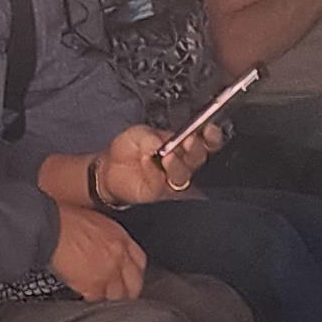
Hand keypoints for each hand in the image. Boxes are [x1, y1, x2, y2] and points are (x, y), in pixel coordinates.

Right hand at [49, 204, 146, 301]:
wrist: (50, 228)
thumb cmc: (65, 221)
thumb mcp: (96, 224)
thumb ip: (107, 240)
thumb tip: (105, 251)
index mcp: (120, 238)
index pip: (139, 261)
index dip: (135, 273)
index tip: (130, 278)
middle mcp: (119, 256)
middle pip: (134, 283)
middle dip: (127, 291)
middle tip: (119, 295)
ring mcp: (108, 272)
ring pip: (117, 296)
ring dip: (108, 297)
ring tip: (99, 297)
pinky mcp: (93, 285)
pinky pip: (96, 300)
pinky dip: (90, 299)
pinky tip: (84, 295)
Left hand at [90, 121, 206, 206]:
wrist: (110, 168)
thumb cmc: (129, 148)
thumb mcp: (140, 133)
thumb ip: (153, 136)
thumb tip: (163, 141)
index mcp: (183, 144)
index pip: (206, 141)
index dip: (212, 137)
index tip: (208, 130)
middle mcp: (182, 162)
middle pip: (199, 158)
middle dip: (196, 149)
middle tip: (187, 141)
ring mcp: (172, 179)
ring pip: (184, 174)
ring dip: (178, 165)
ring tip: (167, 156)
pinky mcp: (159, 192)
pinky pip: (164, 185)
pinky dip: (157, 175)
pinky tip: (152, 166)